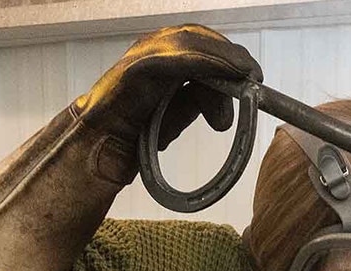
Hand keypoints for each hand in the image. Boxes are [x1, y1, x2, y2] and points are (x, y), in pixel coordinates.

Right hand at [74, 25, 262, 153]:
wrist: (98, 152)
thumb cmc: (132, 137)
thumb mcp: (173, 118)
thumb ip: (194, 103)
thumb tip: (222, 101)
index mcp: (158, 62)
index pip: (198, 45)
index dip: (227, 56)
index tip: (252, 77)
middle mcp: (148, 53)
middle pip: (196, 38)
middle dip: (228, 56)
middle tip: (253, 77)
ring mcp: (139, 57)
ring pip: (186, 41)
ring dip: (221, 56)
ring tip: (244, 74)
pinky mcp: (134, 70)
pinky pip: (172, 58)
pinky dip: (202, 61)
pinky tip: (225, 71)